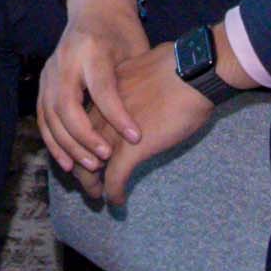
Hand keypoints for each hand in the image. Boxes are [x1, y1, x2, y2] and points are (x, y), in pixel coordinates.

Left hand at [43, 0, 216, 204]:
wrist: (192, 73)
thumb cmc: (179, 68)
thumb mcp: (144, 71)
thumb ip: (136, 85)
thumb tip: (145, 87)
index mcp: (103, 94)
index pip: (81, 123)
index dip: (82, 140)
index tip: (90, 152)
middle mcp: (101, 114)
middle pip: (79, 146)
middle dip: (81, 166)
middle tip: (88, 181)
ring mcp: (113, 133)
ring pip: (89, 167)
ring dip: (92, 186)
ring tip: (97, 196)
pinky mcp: (130, 150)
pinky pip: (114, 179)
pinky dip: (113, 194)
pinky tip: (117, 202)